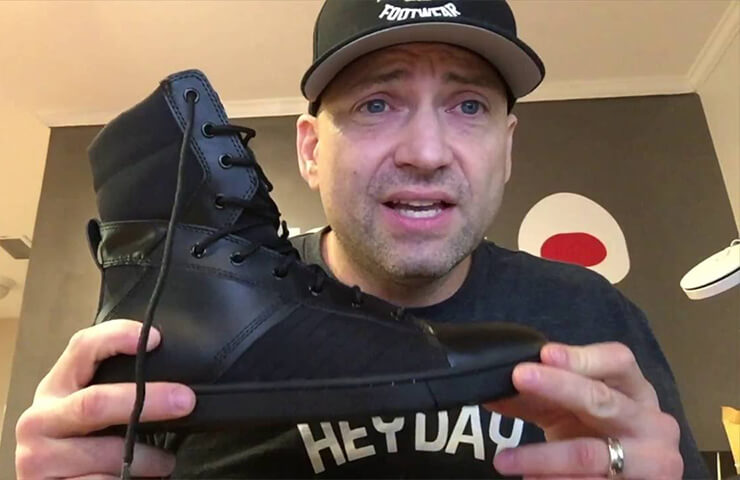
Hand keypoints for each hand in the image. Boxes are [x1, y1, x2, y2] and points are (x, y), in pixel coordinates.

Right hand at [15, 320, 195, 478]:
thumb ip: (118, 390)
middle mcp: (38, 420)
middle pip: (96, 403)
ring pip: (108, 454)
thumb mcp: (91, 411)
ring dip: (147, 458)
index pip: (82, 348)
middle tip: (185, 401)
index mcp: (54, 389)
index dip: (117, 337)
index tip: (155, 339)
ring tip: (165, 462)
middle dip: (148, 401)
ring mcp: (37, 458)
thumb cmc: (82, 443)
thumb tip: (173, 382)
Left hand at [484, 342, 682, 478]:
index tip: (545, 353)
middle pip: (603, 400)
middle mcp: (651, 421)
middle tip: (519, 377)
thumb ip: (534, 398)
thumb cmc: (597, 434)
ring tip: (505, 459)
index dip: (582, 356)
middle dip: (559, 386)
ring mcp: (652, 461)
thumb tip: (491, 391)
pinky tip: (531, 479)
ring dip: (542, 456)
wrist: (630, 479)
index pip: (618, 361)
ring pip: (590, 454)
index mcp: (635, 389)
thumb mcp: (567, 411)